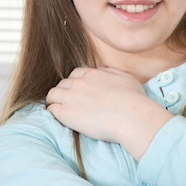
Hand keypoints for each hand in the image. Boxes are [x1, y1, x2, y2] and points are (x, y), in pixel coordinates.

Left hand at [46, 67, 171, 158]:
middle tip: (69, 102)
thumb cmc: (134, 99)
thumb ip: (111, 71)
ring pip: (53, 95)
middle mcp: (79, 83)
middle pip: (62, 84)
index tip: (78, 92)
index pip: (75, 74)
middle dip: (64, 91)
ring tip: (59, 109)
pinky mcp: (66, 113)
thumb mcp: (127, 78)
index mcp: (93, 74)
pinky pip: (51, 109)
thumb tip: (100, 68)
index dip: (75, 83)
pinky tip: (59, 117)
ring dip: (55, 100)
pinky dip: (53, 112)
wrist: (131, 117)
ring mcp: (71, 97)